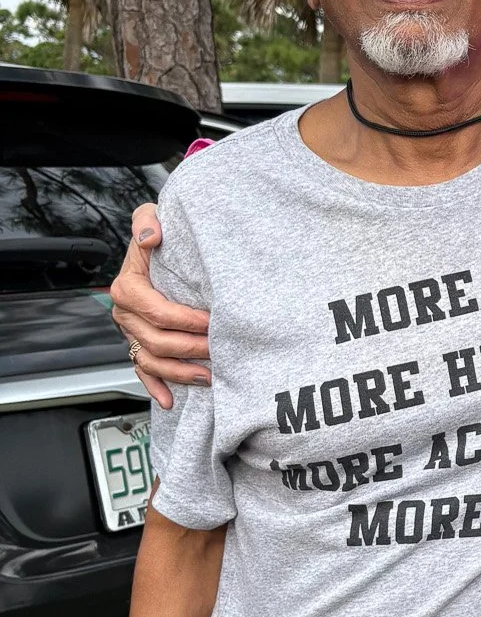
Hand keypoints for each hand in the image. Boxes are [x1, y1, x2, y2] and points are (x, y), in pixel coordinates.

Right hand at [110, 206, 210, 408]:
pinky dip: (155, 387)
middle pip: (158, 341)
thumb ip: (146, 221)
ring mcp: (131, 332)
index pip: (157, 312)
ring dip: (179, 373)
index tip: (212, 321)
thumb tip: (151, 236)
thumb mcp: (150, 217)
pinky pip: (143, 371)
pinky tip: (169, 400)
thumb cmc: (157, 235)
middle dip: (191, 349)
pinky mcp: (138, 344)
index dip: (186, 321)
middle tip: (219, 350)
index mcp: (128, 287)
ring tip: (208, 377)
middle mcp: (125, 314)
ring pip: (152, 361)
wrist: (154, 247)